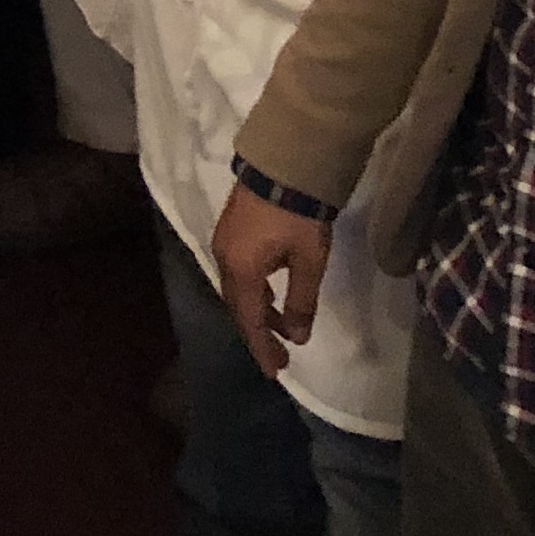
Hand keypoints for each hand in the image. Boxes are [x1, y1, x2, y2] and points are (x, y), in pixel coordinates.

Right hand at [211, 176, 331, 381]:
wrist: (285, 163)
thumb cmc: (299, 216)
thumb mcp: (309, 261)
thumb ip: (302, 301)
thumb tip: (297, 337)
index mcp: (242, 269)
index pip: (249, 319)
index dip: (261, 347)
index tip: (275, 372)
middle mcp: (225, 258)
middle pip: (238, 306)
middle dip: (258, 332)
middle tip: (279, 356)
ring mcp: (225, 241)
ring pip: (238, 288)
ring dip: (259, 310)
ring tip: (283, 326)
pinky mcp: (232, 228)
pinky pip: (239, 271)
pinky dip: (255, 290)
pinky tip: (272, 292)